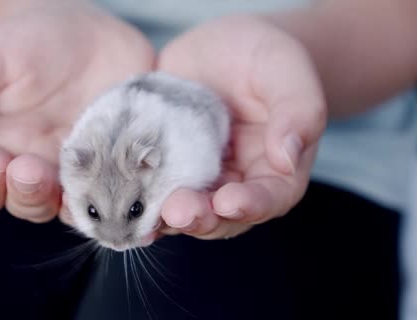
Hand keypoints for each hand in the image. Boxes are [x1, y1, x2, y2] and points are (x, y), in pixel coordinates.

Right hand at [0, 3, 153, 221]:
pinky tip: (120, 186)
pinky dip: (119, 195)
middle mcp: (35, 168)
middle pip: (25, 203)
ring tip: (73, 179)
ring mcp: (78, 170)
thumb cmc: (24, 44)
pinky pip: (117, 189)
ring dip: (69, 201)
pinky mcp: (115, 163)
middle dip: (26, 193)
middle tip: (31, 169)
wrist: (80, 31)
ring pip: (70, 205)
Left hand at [157, 16, 326, 238]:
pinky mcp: (164, 166)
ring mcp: (197, 177)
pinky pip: (151, 186)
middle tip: (177, 212)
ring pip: (183, 208)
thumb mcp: (285, 71)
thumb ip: (297, 110)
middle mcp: (235, 182)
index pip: (270, 198)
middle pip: (221, 215)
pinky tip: (119, 193)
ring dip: (163, 215)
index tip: (229, 202)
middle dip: (200, 217)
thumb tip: (288, 156)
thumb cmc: (265, 58)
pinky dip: (137, 194)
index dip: (251, 205)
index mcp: (275, 170)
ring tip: (145, 212)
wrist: (224, 49)